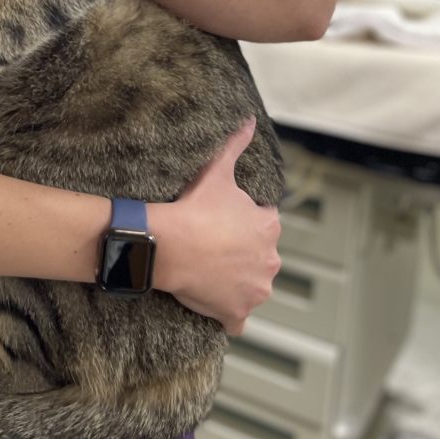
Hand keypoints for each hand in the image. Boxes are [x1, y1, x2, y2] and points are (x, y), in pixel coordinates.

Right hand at [150, 120, 280, 334]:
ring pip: (252, 286)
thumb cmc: (194, 207)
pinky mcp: (238, 313)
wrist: (168, 245)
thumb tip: (250, 120)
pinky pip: (237, 318)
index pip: (264, 224)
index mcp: (269, 228)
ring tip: (209, 269)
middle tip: (213, 243)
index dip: (242, 221)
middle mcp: (271, 261)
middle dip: (243, 252)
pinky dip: (229, 312)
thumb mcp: (217, 170)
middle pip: (260, 256)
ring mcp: (255, 291)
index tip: (222, 220)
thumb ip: (236, 144)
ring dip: (238, 281)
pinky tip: (214, 301)